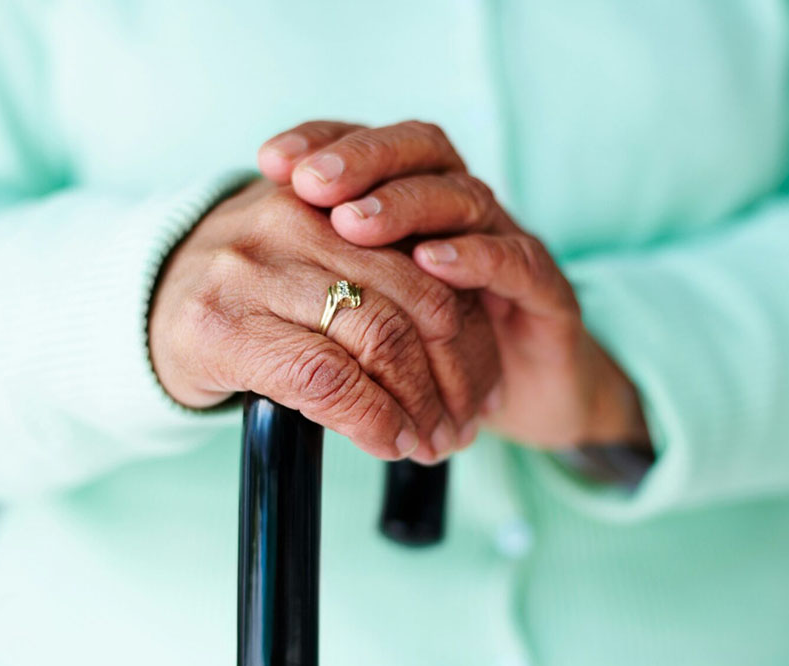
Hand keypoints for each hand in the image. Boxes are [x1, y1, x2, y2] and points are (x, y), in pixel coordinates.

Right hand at [149, 178, 498, 461]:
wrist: (138, 309)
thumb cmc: (246, 294)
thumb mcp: (312, 261)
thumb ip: (379, 276)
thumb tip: (466, 346)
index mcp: (330, 197)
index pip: (433, 260)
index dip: (474, 329)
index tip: (487, 383)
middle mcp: (294, 220)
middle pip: (420, 300)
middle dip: (459, 375)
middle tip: (467, 425)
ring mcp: (254, 270)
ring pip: (381, 339)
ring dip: (423, 406)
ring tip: (435, 442)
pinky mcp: (223, 327)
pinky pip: (327, 378)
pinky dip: (374, 419)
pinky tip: (390, 441)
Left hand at [257, 120, 647, 448]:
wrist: (528, 401)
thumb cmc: (433, 359)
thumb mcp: (365, 322)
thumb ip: (323, 291)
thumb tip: (242, 277)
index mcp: (418, 206)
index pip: (373, 146)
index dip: (326, 142)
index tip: (272, 160)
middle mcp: (462, 212)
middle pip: (421, 153)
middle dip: (364, 161)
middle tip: (312, 183)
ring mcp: (507, 243)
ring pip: (464, 196)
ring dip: (408, 204)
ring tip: (355, 224)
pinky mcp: (546, 290)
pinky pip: (516, 260)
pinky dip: (476, 256)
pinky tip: (433, 262)